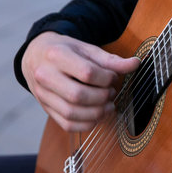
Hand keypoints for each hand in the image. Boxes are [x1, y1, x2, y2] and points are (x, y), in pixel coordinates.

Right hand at [22, 31, 139, 131]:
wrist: (36, 56)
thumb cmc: (64, 51)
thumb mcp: (85, 48)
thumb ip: (110, 59)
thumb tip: (135, 64)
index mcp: (56, 55)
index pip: (86, 73)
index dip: (106, 78)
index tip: (112, 77)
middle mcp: (45, 76)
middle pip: (78, 95)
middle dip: (102, 97)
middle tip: (111, 92)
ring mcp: (42, 94)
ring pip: (72, 113)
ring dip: (96, 113)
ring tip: (108, 105)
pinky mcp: (45, 108)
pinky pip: (67, 124)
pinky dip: (86, 124)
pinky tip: (97, 115)